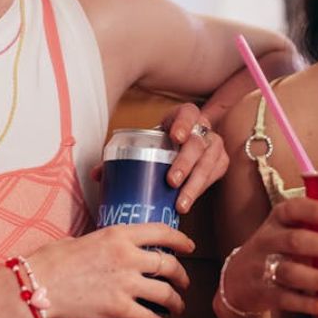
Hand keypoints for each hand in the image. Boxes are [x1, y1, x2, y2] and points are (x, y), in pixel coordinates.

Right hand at [29, 223, 194, 317]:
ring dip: (176, 302)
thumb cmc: (53, 261)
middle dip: (182, 275)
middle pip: (170, 264)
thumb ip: (105, 243)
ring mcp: (125, 282)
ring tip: (177, 306)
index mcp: (119, 234)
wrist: (37, 284)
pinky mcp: (118, 307)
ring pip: (165, 293)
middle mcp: (127, 256)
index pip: (162, 232)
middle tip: (184, 282)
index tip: (189, 246)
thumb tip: (111, 249)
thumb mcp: (85, 239)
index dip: (181, 240)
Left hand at [89, 104, 228, 213]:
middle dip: (185, 163)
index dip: (183, 123)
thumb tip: (97, 174)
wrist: (183, 146)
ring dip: (195, 184)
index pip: (188, 113)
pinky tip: (190, 201)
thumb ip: (122, 155)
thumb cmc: (161, 144)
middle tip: (171, 181)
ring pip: (209, 162)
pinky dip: (202, 188)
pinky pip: (215, 175)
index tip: (175, 137)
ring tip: (181, 203)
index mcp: (184, 116)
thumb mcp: (146, 142)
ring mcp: (214, 144)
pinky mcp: (220, 162)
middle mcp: (203, 128)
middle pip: (198, 143)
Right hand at [219, 197, 317, 317]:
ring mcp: (262, 266)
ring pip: (291, 271)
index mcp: (278, 219)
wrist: (237, 280)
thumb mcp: (288, 229)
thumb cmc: (279, 249)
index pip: (294, 208)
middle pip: (296, 240)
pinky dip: (307, 303)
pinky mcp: (262, 292)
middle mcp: (268, 239)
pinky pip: (284, 298)